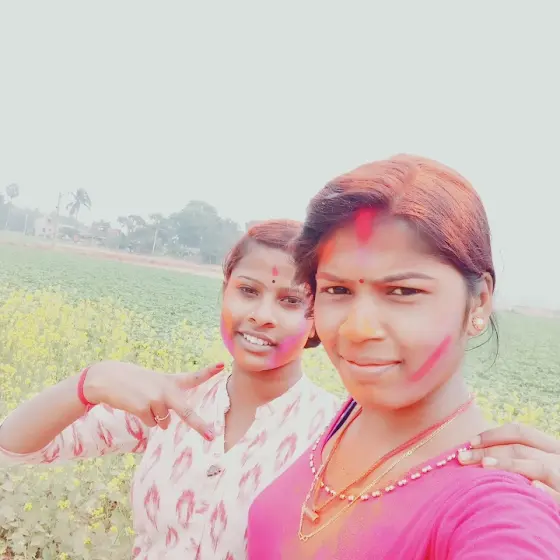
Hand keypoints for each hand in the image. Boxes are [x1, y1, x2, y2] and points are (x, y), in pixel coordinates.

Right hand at [84, 361, 224, 439]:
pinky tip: (135, 406)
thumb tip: (164, 424)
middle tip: (211, 435)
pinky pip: (151, 424)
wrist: (107, 378)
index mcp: (170, 381)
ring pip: (163, 422)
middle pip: (187, 411)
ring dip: (155, 418)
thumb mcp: (154, 382)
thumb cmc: (133, 381)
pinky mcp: (143, 407)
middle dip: (199, 425)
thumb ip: (166, 397)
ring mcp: (155, 399)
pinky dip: (144, 419)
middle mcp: (166, 390)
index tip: (222, 365)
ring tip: (142, 401)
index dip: (208, 372)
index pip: (193, 377)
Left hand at [458, 423, 559, 502]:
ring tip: (484, 466)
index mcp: (550, 448)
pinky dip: (544, 491)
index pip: (521, 433)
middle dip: (488, 450)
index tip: (470, 442)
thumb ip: (517, 456)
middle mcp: (558, 460)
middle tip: (463, 457)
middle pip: (520, 449)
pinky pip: (557, 495)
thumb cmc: (545, 485)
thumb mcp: (535, 464)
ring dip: (509, 464)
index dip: (494, 434)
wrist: (558, 513)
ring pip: (537, 467)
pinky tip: (530, 487)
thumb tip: (477, 454)